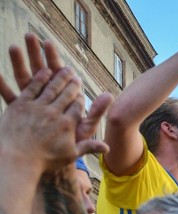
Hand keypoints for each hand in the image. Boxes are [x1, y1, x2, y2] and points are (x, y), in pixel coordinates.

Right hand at [1, 34, 110, 156]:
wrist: (58, 157)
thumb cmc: (73, 140)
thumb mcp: (85, 125)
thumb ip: (95, 111)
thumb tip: (110, 96)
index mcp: (63, 96)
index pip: (60, 75)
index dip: (55, 59)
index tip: (49, 43)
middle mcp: (48, 96)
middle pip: (42, 71)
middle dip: (36, 54)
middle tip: (30, 36)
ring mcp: (33, 102)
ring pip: (25, 79)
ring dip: (19, 63)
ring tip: (14, 46)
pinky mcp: (21, 109)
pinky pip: (11, 96)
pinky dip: (3, 86)